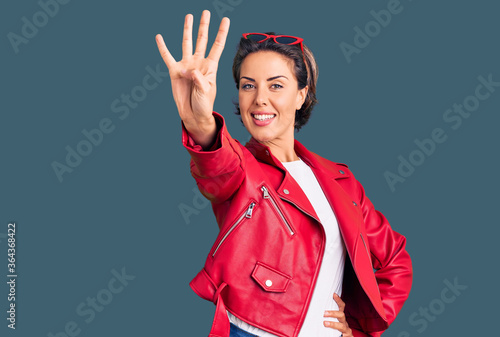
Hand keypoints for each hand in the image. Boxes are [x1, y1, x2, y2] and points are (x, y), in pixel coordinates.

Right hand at [155, 10, 229, 141]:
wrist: (194, 114)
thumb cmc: (204, 103)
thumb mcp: (206, 91)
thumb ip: (199, 79)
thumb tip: (190, 70)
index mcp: (210, 66)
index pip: (217, 46)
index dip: (222, 33)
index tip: (225, 19)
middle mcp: (199, 62)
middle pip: (202, 40)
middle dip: (204, 26)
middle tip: (206, 12)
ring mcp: (187, 65)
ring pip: (187, 43)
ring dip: (188, 30)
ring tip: (189, 16)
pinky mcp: (175, 72)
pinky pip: (167, 57)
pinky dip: (163, 47)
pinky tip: (159, 37)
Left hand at [323, 293, 352, 336]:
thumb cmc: (336, 330)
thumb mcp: (331, 321)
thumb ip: (326, 316)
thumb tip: (315, 310)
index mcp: (340, 317)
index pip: (341, 307)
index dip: (338, 300)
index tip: (334, 295)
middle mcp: (344, 322)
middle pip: (341, 314)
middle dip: (333, 313)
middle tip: (324, 313)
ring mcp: (346, 329)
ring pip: (342, 325)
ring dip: (333, 324)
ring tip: (325, 323)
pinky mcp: (348, 336)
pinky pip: (345, 335)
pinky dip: (340, 335)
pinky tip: (337, 335)